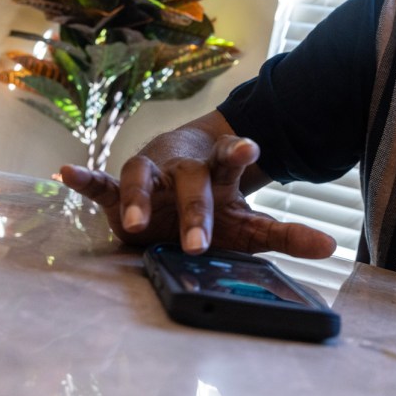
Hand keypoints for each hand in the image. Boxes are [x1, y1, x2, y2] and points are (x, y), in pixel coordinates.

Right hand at [59, 135, 336, 257]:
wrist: (180, 180)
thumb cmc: (216, 204)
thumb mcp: (249, 221)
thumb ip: (285, 234)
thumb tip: (330, 247)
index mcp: (218, 171)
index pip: (230, 157)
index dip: (237, 152)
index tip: (248, 148)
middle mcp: (184, 168)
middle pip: (189, 182)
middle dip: (194, 210)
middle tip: (198, 241)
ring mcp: (152, 175)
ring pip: (143, 178)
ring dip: (139, 197)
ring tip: (136, 221)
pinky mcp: (122, 187)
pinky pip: (102, 182)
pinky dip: (85, 178)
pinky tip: (66, 173)